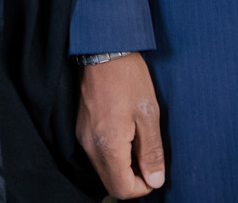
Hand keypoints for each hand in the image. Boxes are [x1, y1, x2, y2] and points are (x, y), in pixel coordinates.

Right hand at [77, 53, 165, 197]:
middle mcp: (91, 146)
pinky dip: (113, 154)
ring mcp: (83, 137)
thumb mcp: (148, 114)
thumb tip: (155, 180)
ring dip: (123, 167)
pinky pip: (97, 155)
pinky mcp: (82, 128)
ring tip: (139, 142)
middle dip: (133, 179)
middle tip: (149, 158)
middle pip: (111, 183)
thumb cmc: (128, 77)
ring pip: (104, 170)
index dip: (143, 187)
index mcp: (108, 145)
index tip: (155, 171)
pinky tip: (126, 133)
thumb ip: (151, 151)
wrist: (103, 49)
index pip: (122, 189)